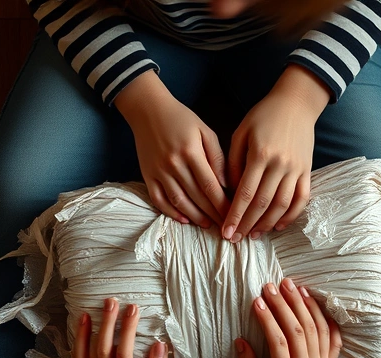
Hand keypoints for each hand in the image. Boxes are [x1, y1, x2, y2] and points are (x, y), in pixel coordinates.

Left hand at [74, 298, 174, 357]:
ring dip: (87, 334)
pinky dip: (79, 348)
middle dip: (107, 324)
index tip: (133, 310)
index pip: (123, 354)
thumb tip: (158, 344)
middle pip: (102, 351)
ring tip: (88, 312)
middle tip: (112, 301)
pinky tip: (82, 333)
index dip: (127, 330)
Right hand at [114, 72, 230, 228]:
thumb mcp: (205, 131)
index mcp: (191, 152)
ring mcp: (159, 171)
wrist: (148, 110)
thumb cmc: (181, 119)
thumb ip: (217, 156)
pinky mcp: (147, 175)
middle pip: (196, 196)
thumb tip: (226, 184)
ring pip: (179, 201)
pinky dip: (170, 212)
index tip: (233, 213)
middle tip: (225, 224)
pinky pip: (158, 199)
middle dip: (213, 213)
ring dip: (195, 216)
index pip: (210, 185)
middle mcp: (174, 164)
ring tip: (208, 224)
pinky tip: (184, 219)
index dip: (222, 203)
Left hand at [223, 65, 329, 242]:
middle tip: (235, 239)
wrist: (296, 103)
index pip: (245, 193)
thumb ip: (233, 163)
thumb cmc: (263, 116)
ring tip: (253, 235)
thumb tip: (229, 192)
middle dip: (247, 224)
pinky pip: (301, 199)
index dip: (234, 215)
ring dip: (267, 224)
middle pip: (262, 204)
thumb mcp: (240, 133)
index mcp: (259, 154)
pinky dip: (291, 215)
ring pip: (282, 205)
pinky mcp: (307, 171)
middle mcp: (279, 164)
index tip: (225, 231)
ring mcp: (296, 169)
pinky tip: (278, 226)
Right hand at [235, 278, 342, 357]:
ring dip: (306, 306)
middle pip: (298, 330)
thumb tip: (240, 341)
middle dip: (285, 304)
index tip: (258, 300)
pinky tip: (318, 305)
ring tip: (294, 287)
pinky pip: (333, 341)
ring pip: (317, 331)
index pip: (278, 341)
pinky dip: (328, 322)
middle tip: (273, 285)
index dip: (268, 318)